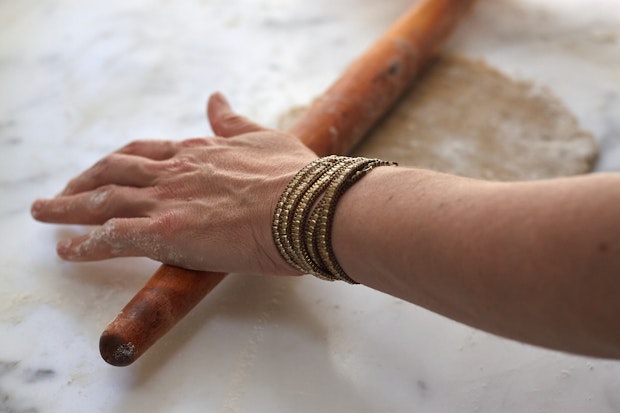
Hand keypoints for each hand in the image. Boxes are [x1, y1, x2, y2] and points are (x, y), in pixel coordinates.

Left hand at [31, 93, 316, 275]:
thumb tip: (216, 98)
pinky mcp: (166, 233)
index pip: (145, 152)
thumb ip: (233, 121)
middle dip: (83, 181)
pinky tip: (67, 249)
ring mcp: (167, 201)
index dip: (119, 161)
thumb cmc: (295, 176)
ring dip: (68, 207)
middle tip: (63, 193)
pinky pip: (112, 237)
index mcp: (198, 151)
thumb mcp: (264, 136)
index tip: (105, 169)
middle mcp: (174, 171)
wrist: (307, 204)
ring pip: (102, 200)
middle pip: (113, 171)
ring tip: (46, 213)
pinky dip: (85, 244)